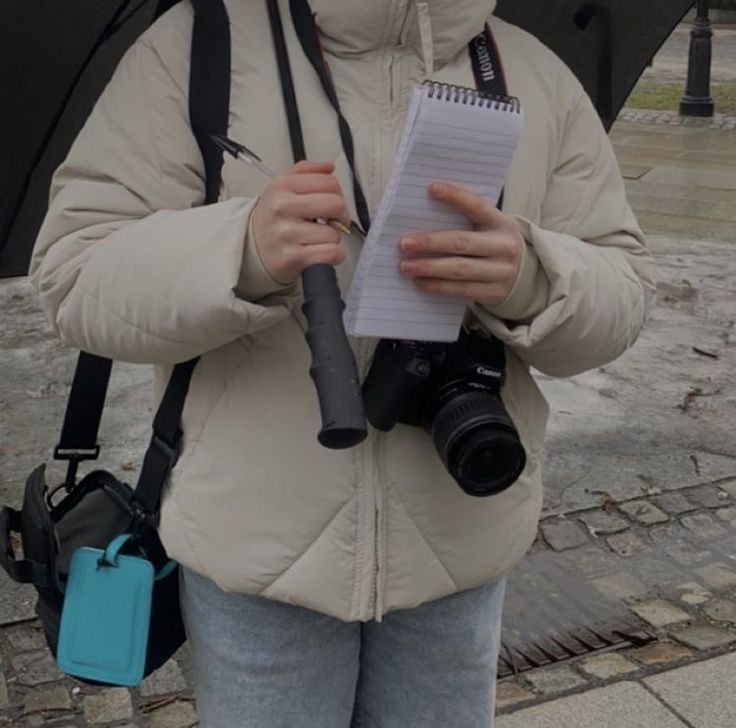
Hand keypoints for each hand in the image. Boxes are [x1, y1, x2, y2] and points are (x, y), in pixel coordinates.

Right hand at [251, 161, 350, 284]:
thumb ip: (305, 171)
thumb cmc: (272, 219)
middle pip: (336, 205)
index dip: (338, 195)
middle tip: (333, 221)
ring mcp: (287, 233)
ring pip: (334, 233)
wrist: (250, 249)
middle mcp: (283, 207)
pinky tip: (322, 251)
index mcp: (282, 186)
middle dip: (341, 216)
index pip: (329, 183)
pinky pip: (332, 253)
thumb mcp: (280, 187)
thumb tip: (328, 166)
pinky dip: (334, 254)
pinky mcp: (293, 257)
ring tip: (318, 238)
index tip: (332, 205)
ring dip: (333, 238)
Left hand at [398, 182, 524, 305]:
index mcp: (501, 223)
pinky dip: (437, 285)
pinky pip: (461, 289)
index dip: (455, 197)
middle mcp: (503, 246)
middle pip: (461, 242)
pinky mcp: (493, 292)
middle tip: (404, 243)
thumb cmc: (495, 245)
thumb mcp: (490, 228)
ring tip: (405, 266)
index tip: (431, 189)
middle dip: (430, 242)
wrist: (525, 276)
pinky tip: (420, 281)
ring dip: (428, 267)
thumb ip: (466, 221)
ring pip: (459, 269)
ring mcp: (500, 272)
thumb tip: (425, 215)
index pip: (477, 206)